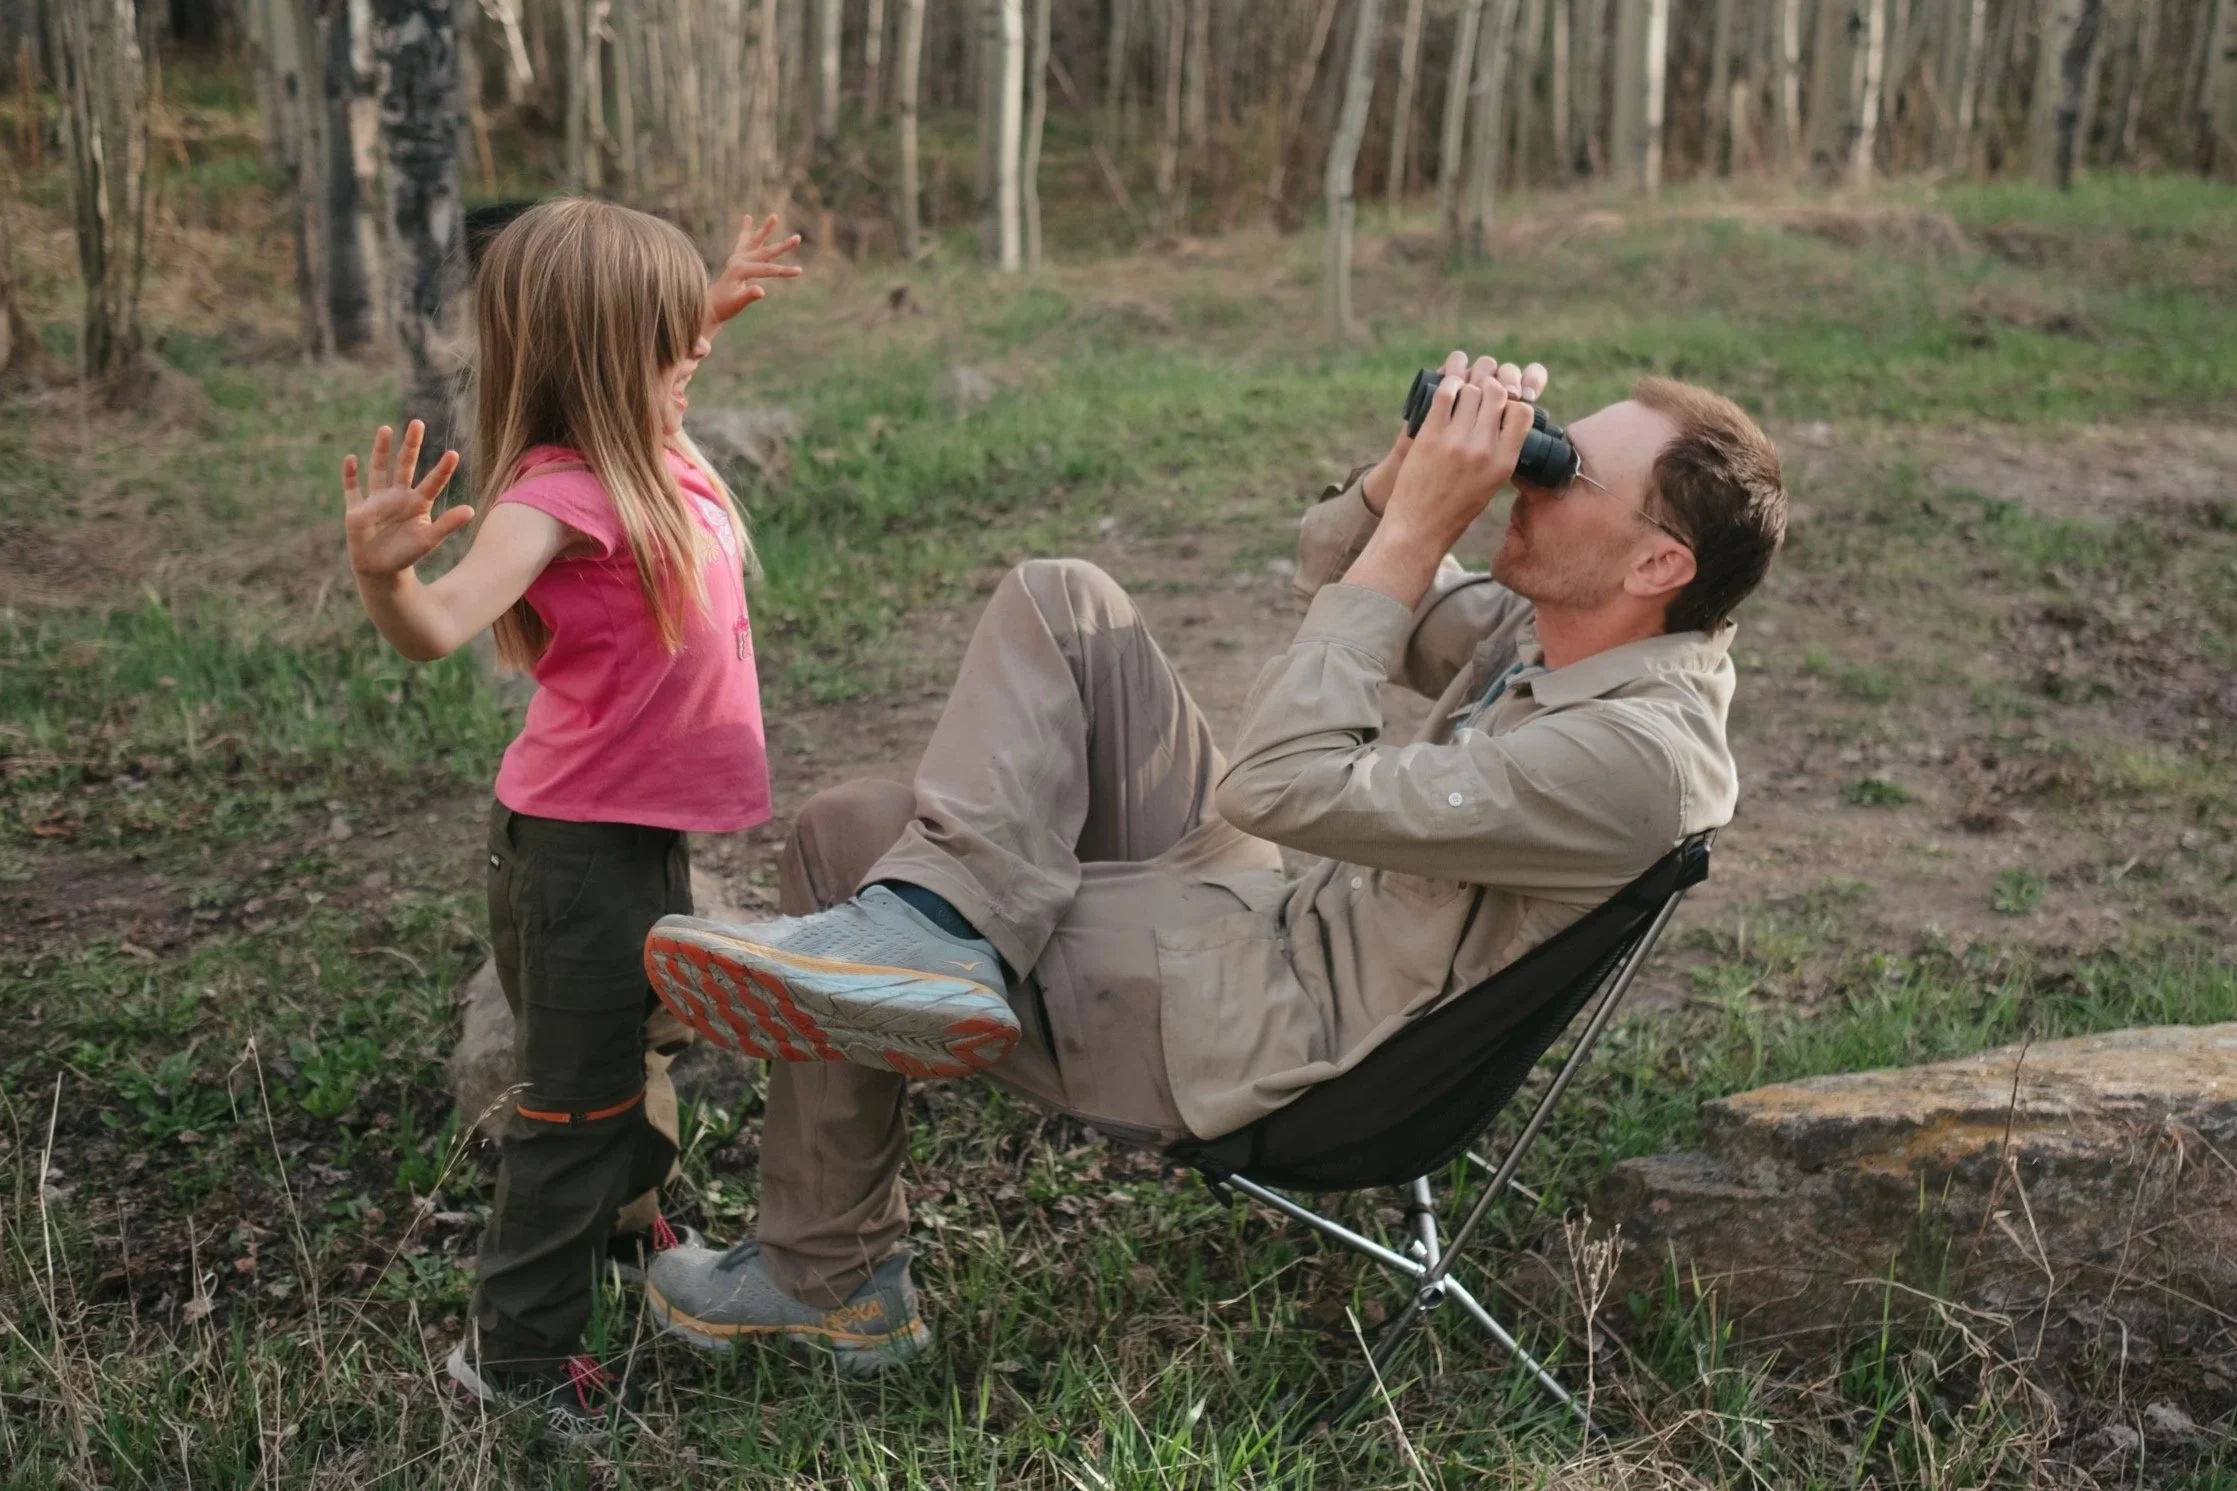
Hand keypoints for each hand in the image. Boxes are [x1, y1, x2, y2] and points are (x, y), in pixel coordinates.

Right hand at [343, 421, 468, 578]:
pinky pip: (352, 489)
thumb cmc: (408, 555)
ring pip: (378, 469)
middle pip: (405, 465)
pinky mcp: (357, 510)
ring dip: (381, 450)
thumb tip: (471, 510)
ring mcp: (377, 501)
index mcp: (418, 503)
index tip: (454, 453)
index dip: (443, 469)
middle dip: (411, 445)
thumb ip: (448, 524)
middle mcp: (398, 496)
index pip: (433, 481)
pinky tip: (351, 459)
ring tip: (386, 429)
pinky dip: (350, 475)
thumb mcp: (430, 540)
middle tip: (418, 423)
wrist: (382, 570)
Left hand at [706, 213, 803, 332]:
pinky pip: (743, 241)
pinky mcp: (736, 259)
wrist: (710, 306)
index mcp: (740, 270)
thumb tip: (762, 291)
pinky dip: (746, 230)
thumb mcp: (737, 303)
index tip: (800, 271)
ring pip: (755, 241)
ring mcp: (737, 258)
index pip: (767, 269)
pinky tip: (747, 217)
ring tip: (774, 216)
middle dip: (783, 246)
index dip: (784, 271)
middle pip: (766, 252)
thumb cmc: (725, 307)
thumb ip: (748, 296)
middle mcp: (739, 260)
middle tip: (798, 238)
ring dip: (766, 229)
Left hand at [1360, 351, 1546, 513]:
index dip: (1513, 402)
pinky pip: (1445, 395)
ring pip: (1471, 390)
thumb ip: (1501, 452)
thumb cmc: (1455, 508)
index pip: (1523, 412)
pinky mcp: (1430, 436)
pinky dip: (1448, 385)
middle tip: (1479, 394)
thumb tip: (1505, 416)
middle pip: (1497, 394)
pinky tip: (1447, 389)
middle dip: (1490, 387)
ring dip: (1467, 387)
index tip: (1501, 406)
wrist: (1419, 528)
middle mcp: (1484, 449)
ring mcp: (1457, 441)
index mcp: (1504, 462)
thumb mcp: (1491, 484)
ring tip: (1461, 395)